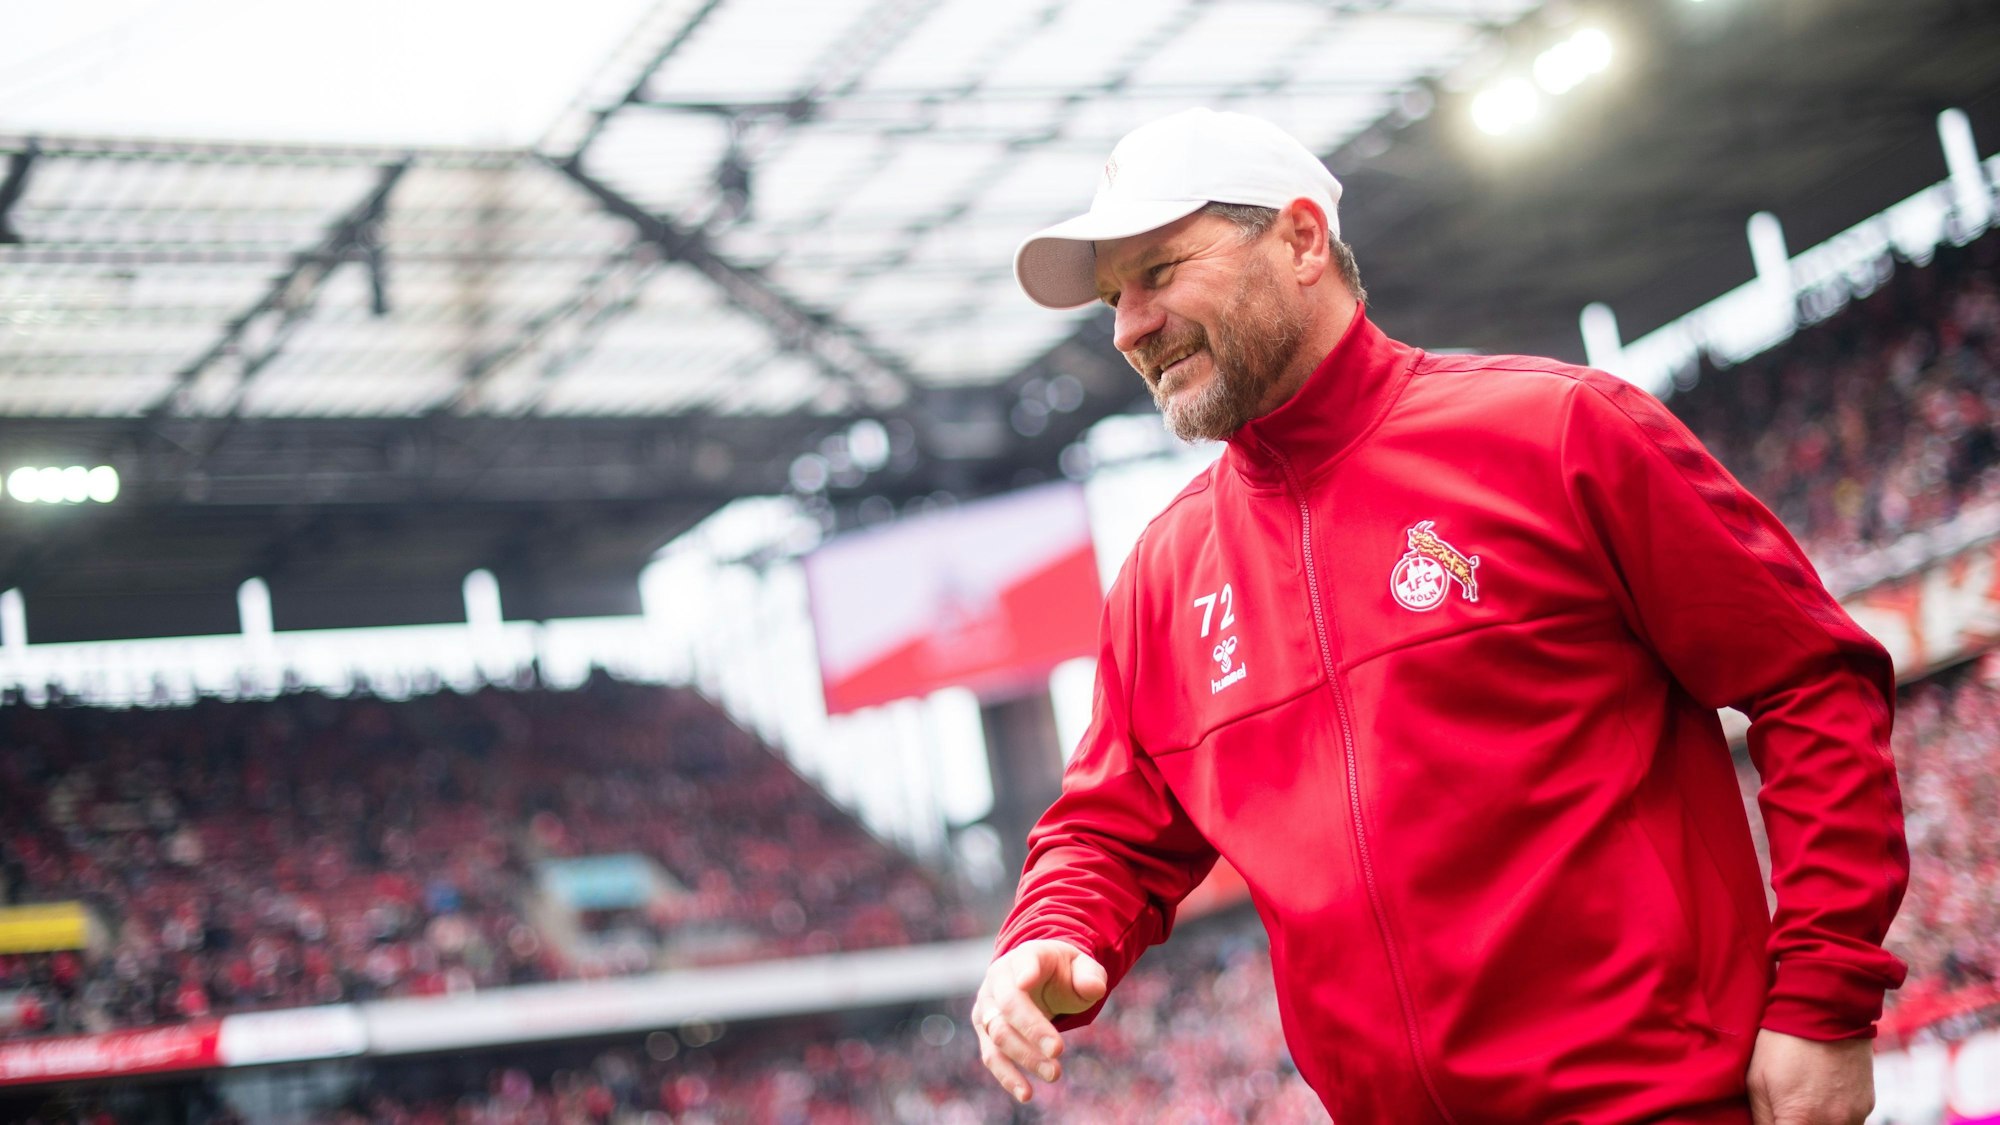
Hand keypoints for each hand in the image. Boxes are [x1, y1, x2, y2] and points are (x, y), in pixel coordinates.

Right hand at [970, 939, 1107, 1103]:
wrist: (1038, 979)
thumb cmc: (1063, 973)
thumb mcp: (1082, 966)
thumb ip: (1089, 975)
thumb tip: (1093, 989)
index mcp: (1025, 956)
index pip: (1023, 962)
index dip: (1024, 971)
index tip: (1027, 981)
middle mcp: (998, 979)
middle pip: (1008, 1004)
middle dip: (1032, 1028)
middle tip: (1059, 1051)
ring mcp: (987, 1006)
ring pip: (998, 1033)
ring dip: (1025, 1056)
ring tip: (1054, 1074)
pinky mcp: (985, 1031)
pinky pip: (992, 1056)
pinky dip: (1007, 1075)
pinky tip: (1026, 1093)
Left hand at [1747, 1028, 1874, 1124]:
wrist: (1825, 1009)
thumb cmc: (1783, 1042)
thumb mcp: (1757, 1081)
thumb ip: (1762, 1119)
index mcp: (1802, 1121)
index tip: (1776, 1118)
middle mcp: (1834, 1124)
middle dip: (1797, 1123)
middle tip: (1787, 1106)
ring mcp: (1855, 1115)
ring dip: (1817, 1122)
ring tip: (1805, 1097)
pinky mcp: (1868, 1104)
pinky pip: (1850, 1122)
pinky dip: (1835, 1115)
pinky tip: (1821, 1092)